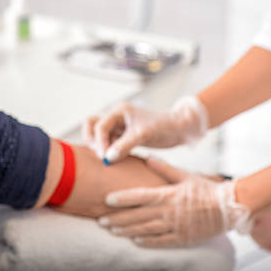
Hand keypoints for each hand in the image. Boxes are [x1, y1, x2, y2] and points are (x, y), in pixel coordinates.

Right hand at [83, 97, 208, 162]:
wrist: (178, 128)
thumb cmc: (163, 126)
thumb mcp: (143, 135)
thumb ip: (124, 145)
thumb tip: (107, 158)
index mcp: (119, 111)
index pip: (99, 126)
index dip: (99, 142)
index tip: (105, 158)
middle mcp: (116, 116)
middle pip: (91, 124)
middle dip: (91, 140)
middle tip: (99, 155)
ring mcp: (119, 126)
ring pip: (98, 134)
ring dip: (99, 146)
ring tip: (107, 158)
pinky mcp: (123, 136)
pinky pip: (109, 142)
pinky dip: (108, 150)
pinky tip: (114, 160)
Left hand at [97, 158, 250, 247]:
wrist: (230, 207)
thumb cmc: (206, 189)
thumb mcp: (185, 176)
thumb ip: (164, 169)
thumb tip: (147, 158)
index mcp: (169, 194)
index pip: (140, 196)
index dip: (122, 199)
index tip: (106, 199)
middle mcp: (169, 211)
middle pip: (138, 216)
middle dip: (117, 218)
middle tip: (100, 219)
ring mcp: (176, 226)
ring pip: (146, 230)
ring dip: (127, 231)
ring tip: (112, 230)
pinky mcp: (183, 238)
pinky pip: (161, 241)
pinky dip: (147, 242)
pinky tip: (134, 241)